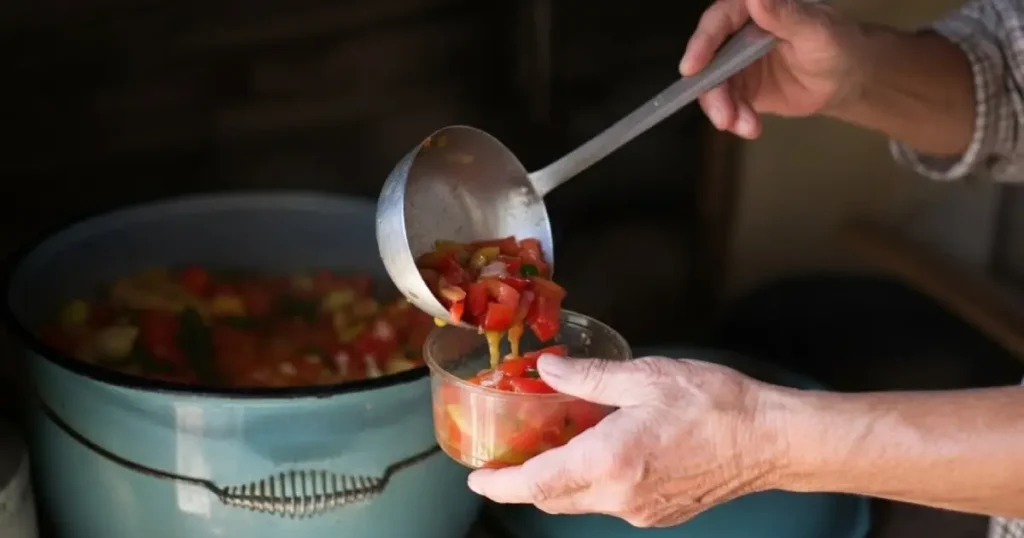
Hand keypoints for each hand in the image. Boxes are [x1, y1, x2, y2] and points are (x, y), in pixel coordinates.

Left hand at [466, 354, 787, 527]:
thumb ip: (589, 377)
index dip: (501, 485)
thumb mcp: (647, 377)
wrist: (771, 440)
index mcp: (610, 461)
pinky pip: (609, 503)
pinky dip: (591, 483)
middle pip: (553, 498)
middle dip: (525, 481)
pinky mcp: (659, 514)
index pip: (537, 484)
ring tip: (555, 443)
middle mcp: (619, 496)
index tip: (478, 478)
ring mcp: (640, 511)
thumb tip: (547, 367)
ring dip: (560, 480)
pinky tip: (599, 452)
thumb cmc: (715, 404)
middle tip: (511, 452)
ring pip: (581, 502)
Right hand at [681, 0, 868, 138]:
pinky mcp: (741, 89)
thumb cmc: (838, 45)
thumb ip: (785, 14)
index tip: (691, 68)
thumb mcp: (815, 30)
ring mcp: (737, 63)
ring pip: (714, 87)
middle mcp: (738, 34)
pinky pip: (727, 104)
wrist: (847, 80)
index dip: (702, 43)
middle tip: (722, 117)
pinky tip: (751, 128)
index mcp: (754, 9)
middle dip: (712, 91)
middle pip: (709, 60)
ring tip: (745, 127)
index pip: (719, 21)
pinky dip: (735, 119)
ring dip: (724, 110)